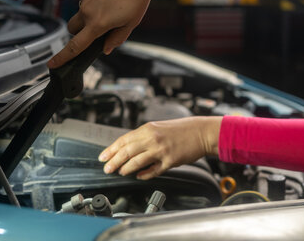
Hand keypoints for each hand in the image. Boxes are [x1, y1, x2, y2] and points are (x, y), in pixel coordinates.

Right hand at [47, 0, 166, 67]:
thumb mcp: (133, 20)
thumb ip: (118, 37)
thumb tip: (107, 48)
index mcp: (98, 24)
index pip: (76, 46)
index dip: (62, 57)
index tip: (52, 64)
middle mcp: (86, 11)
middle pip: (72, 29)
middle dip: (80, 32)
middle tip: (97, 27)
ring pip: (80, 11)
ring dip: (89, 13)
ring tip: (113, 2)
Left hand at [98, 117, 221, 179]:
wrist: (201, 132)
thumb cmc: (181, 130)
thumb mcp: (159, 127)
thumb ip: (144, 136)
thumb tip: (128, 148)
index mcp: (148, 128)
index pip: (124, 140)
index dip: (111, 150)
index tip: (103, 157)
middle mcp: (153, 138)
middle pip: (127, 151)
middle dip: (114, 161)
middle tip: (107, 169)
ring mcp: (161, 150)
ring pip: (137, 162)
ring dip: (126, 169)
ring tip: (121, 172)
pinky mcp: (170, 161)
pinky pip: (153, 170)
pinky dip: (144, 174)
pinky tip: (139, 176)